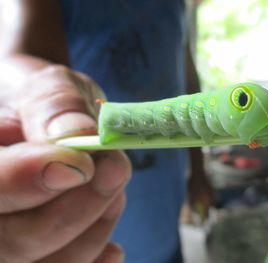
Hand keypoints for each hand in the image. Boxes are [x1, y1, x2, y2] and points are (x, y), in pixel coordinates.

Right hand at [0, 65, 130, 261]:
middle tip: (116, 170)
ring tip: (114, 187)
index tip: (82, 165)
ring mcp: (9, 237)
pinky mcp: (38, 252)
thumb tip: (76, 134)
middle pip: (12, 241)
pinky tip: (113, 249)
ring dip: (91, 228)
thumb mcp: (52, 88)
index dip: (26, 180)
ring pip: (39, 260)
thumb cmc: (48, 105)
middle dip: (75, 209)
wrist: (49, 122)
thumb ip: (57, 106)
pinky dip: (92, 261)